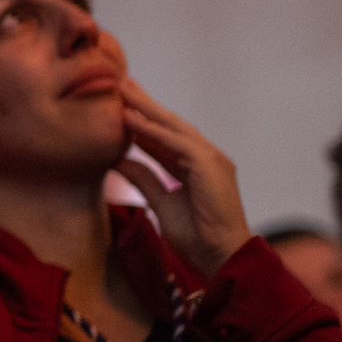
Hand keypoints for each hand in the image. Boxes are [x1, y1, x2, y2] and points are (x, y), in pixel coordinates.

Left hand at [111, 80, 251, 277]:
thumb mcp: (161, 203)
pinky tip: (131, 119)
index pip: (165, 138)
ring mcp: (211, 159)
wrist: (222, 257)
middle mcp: (206, 157)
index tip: (120, 106)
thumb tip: (119, 160)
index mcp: (196, 167)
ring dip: (146, 108)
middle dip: (145, 104)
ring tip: (123, 91)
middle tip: (122, 83)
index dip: (143, 122)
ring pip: (173, 127)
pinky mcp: (210, 165)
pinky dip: (152, 130)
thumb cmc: (197, 238)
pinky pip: (176, 142)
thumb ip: (144, 179)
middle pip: (170, 125)